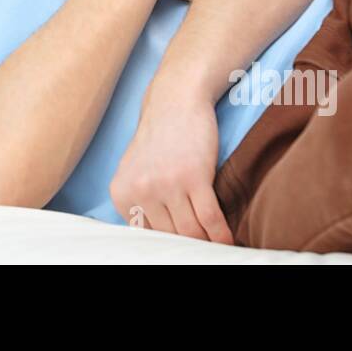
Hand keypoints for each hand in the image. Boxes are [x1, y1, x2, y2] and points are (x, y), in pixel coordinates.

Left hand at [109, 78, 232, 241]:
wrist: (176, 100)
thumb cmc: (160, 138)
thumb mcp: (136, 172)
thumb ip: (140, 205)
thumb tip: (157, 242)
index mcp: (122, 194)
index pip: (147, 236)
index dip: (169, 244)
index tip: (182, 249)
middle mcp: (140, 191)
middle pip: (170, 237)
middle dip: (189, 245)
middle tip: (203, 250)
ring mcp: (166, 184)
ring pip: (191, 232)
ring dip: (208, 243)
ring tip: (218, 248)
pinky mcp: (194, 177)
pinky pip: (210, 219)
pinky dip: (221, 235)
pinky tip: (229, 240)